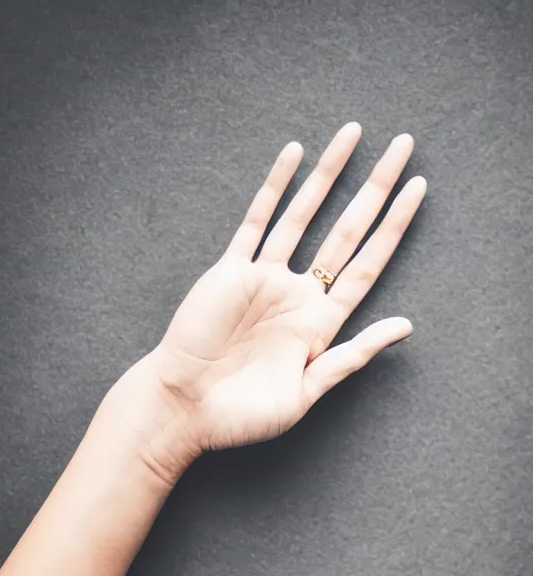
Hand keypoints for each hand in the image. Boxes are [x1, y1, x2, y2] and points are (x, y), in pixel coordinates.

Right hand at [107, 123, 425, 475]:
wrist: (184, 409)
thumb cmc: (243, 415)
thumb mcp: (306, 393)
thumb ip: (351, 356)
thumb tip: (405, 325)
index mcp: (320, 324)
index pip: (368, 264)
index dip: (395, 226)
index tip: (418, 189)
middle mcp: (298, 294)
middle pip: (347, 229)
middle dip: (376, 187)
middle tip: (403, 144)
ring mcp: (264, 278)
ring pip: (304, 213)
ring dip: (329, 174)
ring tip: (353, 133)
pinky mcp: (231, 271)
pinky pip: (256, 221)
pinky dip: (274, 187)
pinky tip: (293, 154)